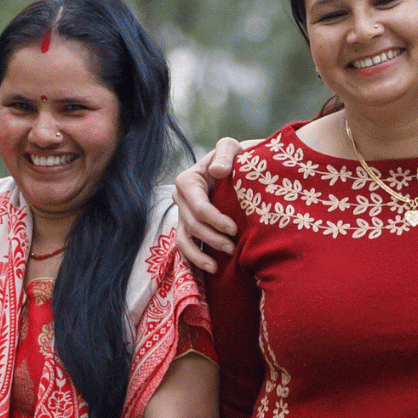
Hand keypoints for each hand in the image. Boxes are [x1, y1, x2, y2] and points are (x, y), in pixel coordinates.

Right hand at [174, 137, 244, 269]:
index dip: (215, 220)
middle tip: (233, 248)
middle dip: (212, 238)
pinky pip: (186, 246)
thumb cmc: (235, 157)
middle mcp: (180, 199)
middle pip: (192, 225)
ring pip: (184, 239)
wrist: (237, 167)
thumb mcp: (231, 148)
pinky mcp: (189, 227)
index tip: (234, 229)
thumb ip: (225, 154)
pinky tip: (211, 268)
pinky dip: (195, 259)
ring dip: (200, 254)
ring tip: (217, 265)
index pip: (198, 206)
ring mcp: (183, 215)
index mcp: (187, 181)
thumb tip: (217, 171)